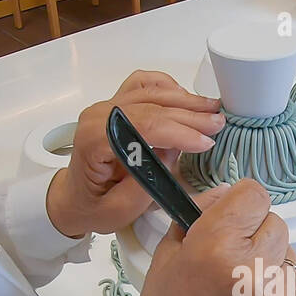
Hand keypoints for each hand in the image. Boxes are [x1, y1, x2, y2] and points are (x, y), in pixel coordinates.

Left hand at [46, 71, 223, 238]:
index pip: (141, 126)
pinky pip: (144, 85)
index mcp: (94, 140)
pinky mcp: (117, 104)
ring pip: (151, 91)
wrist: (76, 197)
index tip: (204, 143)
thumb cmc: (94, 205)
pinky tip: (188, 100)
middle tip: (218, 124)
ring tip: (213, 110)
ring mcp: (107, 106)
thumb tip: (170, 154)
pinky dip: (168, 88)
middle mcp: (98, 115)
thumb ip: (144, 185)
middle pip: (150, 105)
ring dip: (185, 100)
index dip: (177, 131)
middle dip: (189, 114)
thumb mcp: (119, 211)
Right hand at [129, 180, 295, 295]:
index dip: (240, 204)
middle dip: (254, 234)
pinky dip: (278, 292)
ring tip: (242, 290)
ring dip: (270, 263)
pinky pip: (295, 285)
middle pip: (275, 221)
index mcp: (215, 247)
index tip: (232, 219)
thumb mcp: (165, 260)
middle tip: (232, 259)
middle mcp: (253, 268)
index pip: (254, 194)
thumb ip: (196, 220)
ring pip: (289, 254)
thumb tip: (224, 196)